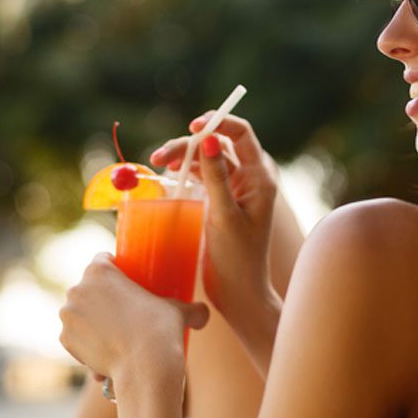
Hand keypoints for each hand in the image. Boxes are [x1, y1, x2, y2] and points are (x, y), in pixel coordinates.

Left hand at [59, 253, 208, 384]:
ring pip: (80, 313)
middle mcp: (77, 289)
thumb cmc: (162, 330)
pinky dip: (86, 344)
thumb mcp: (179, 312)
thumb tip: (203, 314)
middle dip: (101, 298)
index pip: (103, 260)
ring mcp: (68, 315)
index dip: (115, 269)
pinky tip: (106, 354)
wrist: (144, 367)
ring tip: (116, 337)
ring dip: (92, 321)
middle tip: (122, 312)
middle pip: (88, 287)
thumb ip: (192, 309)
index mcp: (100, 270)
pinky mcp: (64, 340)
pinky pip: (75, 337)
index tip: (125, 283)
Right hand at [150, 114, 278, 320]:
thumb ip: (216, 177)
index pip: (242, 135)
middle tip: (159, 157)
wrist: (239, 294)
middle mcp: (249, 179)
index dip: (218, 123)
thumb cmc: (237, 259)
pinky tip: (168, 175)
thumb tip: (210, 141)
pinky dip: (185, 171)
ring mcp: (234, 189)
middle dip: (189, 144)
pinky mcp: (220, 201)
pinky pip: (202, 176)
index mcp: (259, 178)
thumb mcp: (224, 216)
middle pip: (218, 145)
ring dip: (182, 156)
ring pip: (206, 159)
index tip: (193, 127)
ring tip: (158, 163)